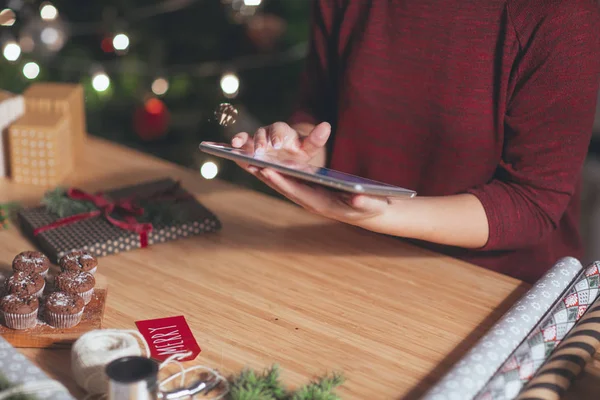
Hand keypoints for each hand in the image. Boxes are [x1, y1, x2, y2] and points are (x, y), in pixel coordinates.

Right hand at [231, 122, 330, 170]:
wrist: (288, 157)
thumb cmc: (298, 152)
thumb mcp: (309, 148)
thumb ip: (316, 139)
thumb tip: (326, 126)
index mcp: (283, 131)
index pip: (279, 129)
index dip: (277, 135)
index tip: (278, 144)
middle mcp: (267, 134)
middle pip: (261, 133)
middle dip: (260, 141)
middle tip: (261, 150)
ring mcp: (256, 143)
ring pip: (247, 139)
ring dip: (242, 142)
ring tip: (236, 147)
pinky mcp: (247, 152)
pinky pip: (238, 149)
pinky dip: (230, 148)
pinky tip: (224, 149)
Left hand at [252, 167, 391, 227]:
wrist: (369, 210)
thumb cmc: (371, 207)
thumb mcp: (372, 205)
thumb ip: (366, 202)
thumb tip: (358, 197)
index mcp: (322, 204)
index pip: (297, 192)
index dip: (281, 182)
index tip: (266, 171)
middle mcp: (310, 201)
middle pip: (284, 187)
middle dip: (265, 175)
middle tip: (246, 162)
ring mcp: (308, 195)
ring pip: (283, 183)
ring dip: (265, 173)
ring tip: (246, 160)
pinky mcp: (309, 189)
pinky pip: (288, 180)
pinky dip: (275, 171)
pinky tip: (262, 162)